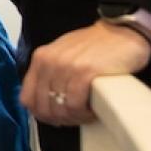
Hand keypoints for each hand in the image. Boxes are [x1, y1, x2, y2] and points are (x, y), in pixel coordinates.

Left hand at [20, 21, 150, 126]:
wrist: (123, 31)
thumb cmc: (96, 46)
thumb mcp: (64, 55)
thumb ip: (51, 74)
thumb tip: (46, 104)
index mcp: (41, 58)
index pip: (27, 98)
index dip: (41, 114)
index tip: (56, 119)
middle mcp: (49, 61)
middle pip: (43, 107)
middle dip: (60, 119)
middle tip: (76, 118)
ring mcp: (65, 66)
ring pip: (60, 109)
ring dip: (75, 117)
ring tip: (87, 114)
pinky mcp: (84, 73)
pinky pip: (75, 104)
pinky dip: (84, 113)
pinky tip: (93, 111)